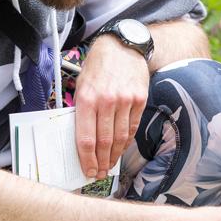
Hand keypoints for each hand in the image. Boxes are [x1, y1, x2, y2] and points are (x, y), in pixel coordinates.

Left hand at [72, 35, 149, 178]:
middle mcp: (106, 101)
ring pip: (120, 137)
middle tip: (98, 173)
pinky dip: (126, 142)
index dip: (87, 159)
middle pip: (104, 142)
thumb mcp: (81, 85)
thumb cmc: (98, 67)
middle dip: (101, 162)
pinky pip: (132, 127)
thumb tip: (81, 138)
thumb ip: (81, 110)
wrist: (122, 47)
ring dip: (114, 156)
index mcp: (87, 98)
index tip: (88, 170)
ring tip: (109, 165)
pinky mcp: (139, 100)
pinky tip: (120, 149)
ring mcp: (125, 101)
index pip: (86, 138)